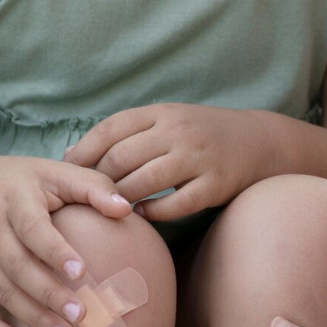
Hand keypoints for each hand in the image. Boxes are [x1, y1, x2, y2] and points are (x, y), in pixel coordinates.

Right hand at [0, 153, 130, 326]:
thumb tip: (126, 210)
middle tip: (82, 314)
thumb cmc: (21, 180)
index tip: (81, 271)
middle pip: (18, 266)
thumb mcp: (54, 171)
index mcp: (15, 200)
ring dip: (31, 316)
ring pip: (1, 290)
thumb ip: (92, 187)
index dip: (55, 251)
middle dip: (49, 294)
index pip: (33, 228)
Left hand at [65, 103, 273, 219]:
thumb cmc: (202, 134)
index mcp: (164, 112)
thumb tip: (71, 152)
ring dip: (119, 199)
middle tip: (85, 198)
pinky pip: (174, 206)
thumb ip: (126, 133)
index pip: (111, 128)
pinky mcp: (215, 184)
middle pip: (121, 158)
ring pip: (143, 183)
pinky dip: (152, 213)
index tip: (66, 172)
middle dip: (97, 181)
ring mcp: (199, 158)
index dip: (83, 152)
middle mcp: (180, 131)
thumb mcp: (168, 119)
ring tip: (109, 208)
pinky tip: (142, 214)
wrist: (260, 142)